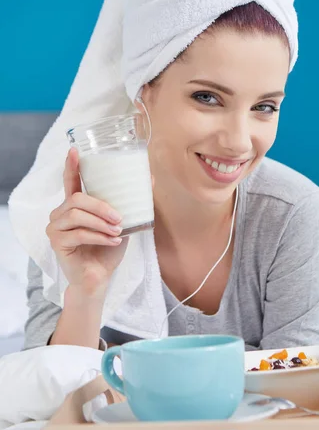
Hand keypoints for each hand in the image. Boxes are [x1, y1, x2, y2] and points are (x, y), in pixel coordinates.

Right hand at [46, 148, 128, 293]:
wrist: (99, 278)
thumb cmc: (107, 250)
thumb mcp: (122, 224)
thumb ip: (129, 203)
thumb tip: (151, 178)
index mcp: (75, 205)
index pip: (70, 181)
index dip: (72, 166)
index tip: (75, 151)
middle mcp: (60, 213)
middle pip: (77, 198)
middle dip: (101, 206)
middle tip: (120, 218)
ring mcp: (56, 228)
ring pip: (77, 215)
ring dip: (101, 223)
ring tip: (117, 231)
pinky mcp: (57, 243)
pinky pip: (78, 234)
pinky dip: (98, 237)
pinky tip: (112, 241)